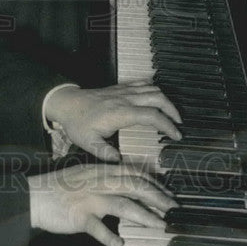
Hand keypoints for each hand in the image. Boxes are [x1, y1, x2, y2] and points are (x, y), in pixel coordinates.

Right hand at [27, 162, 174, 245]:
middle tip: (173, 208)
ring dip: (143, 215)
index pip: (133, 173)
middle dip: (157, 197)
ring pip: (122, 204)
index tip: (167, 193)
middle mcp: (98, 182)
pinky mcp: (79, 216)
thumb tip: (128, 186)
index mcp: (101, 171)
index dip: (153, 183)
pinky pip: (97, 228)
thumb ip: (106, 179)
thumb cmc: (60, 188)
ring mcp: (89, 199)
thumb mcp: (85, 175)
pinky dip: (109, 238)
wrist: (34, 196)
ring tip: (159, 225)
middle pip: (133, 186)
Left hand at [44, 80, 180, 162]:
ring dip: (166, 100)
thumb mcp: (88, 142)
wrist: (67, 103)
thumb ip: (105, 153)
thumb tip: (120, 162)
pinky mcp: (121, 88)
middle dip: (173, 111)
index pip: (152, 115)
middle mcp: (125, 99)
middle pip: (158, 97)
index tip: (176, 135)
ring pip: (153, 88)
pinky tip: (157, 100)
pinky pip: (143, 84)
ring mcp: (124, 91)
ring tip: (172, 114)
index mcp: (120, 113)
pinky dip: (155, 90)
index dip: (167, 125)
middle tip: (179, 125)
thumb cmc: (77, 122)